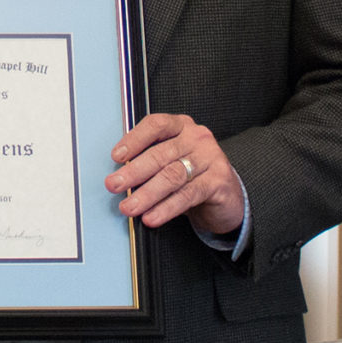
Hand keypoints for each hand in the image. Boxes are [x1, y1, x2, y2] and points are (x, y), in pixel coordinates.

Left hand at [107, 113, 245, 237]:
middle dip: (134, 172)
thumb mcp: (170, 162)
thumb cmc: (192, 176)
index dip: (134, 139)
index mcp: (181, 127)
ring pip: (173, 176)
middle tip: (114, 184)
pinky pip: (188, 195)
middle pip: (161, 154)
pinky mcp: (219, 181)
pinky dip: (166, 208)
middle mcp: (197, 138)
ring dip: (147, 194)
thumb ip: (148, 162)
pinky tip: (152, 217)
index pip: (155, 125)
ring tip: (130, 206)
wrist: (227, 197)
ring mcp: (211, 158)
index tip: (116, 156)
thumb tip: (118, 175)